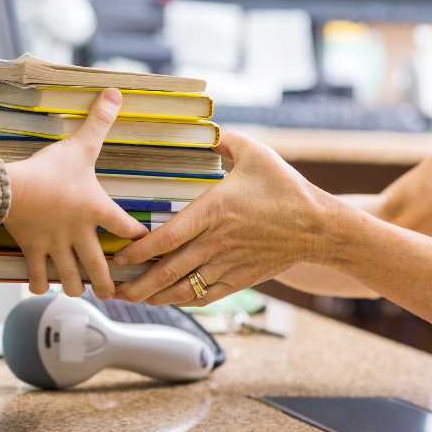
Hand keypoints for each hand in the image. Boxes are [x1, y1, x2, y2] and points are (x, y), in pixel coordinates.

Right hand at [4, 89, 147, 297]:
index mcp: (96, 209)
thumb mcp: (78, 144)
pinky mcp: (32, 249)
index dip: (140, 238)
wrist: (11, 188)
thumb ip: (98, 121)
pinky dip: (38, 284)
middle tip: (115, 293)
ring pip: (69, 278)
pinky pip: (36, 275)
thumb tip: (115, 92)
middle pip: (99, 267)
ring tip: (79, 291)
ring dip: (75, 287)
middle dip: (108, 284)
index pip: (127, 228)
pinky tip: (41, 286)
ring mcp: (55, 245)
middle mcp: (79, 233)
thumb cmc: (48, 169)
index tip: (147, 245)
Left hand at [114, 130, 336, 305]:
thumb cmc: (287, 189)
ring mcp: (227, 265)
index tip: (118, 256)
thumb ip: (225, 141)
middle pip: (166, 272)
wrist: (320, 227)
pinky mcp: (240, 280)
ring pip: (182, 289)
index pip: (166, 238)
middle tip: (112, 288)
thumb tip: (205, 130)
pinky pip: (205, 296)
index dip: (137, 251)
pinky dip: (183, 300)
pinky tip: (168, 300)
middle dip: (136, 283)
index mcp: (213, 212)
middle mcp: (215, 243)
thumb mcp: (255, 153)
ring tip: (132, 298)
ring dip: (154, 296)